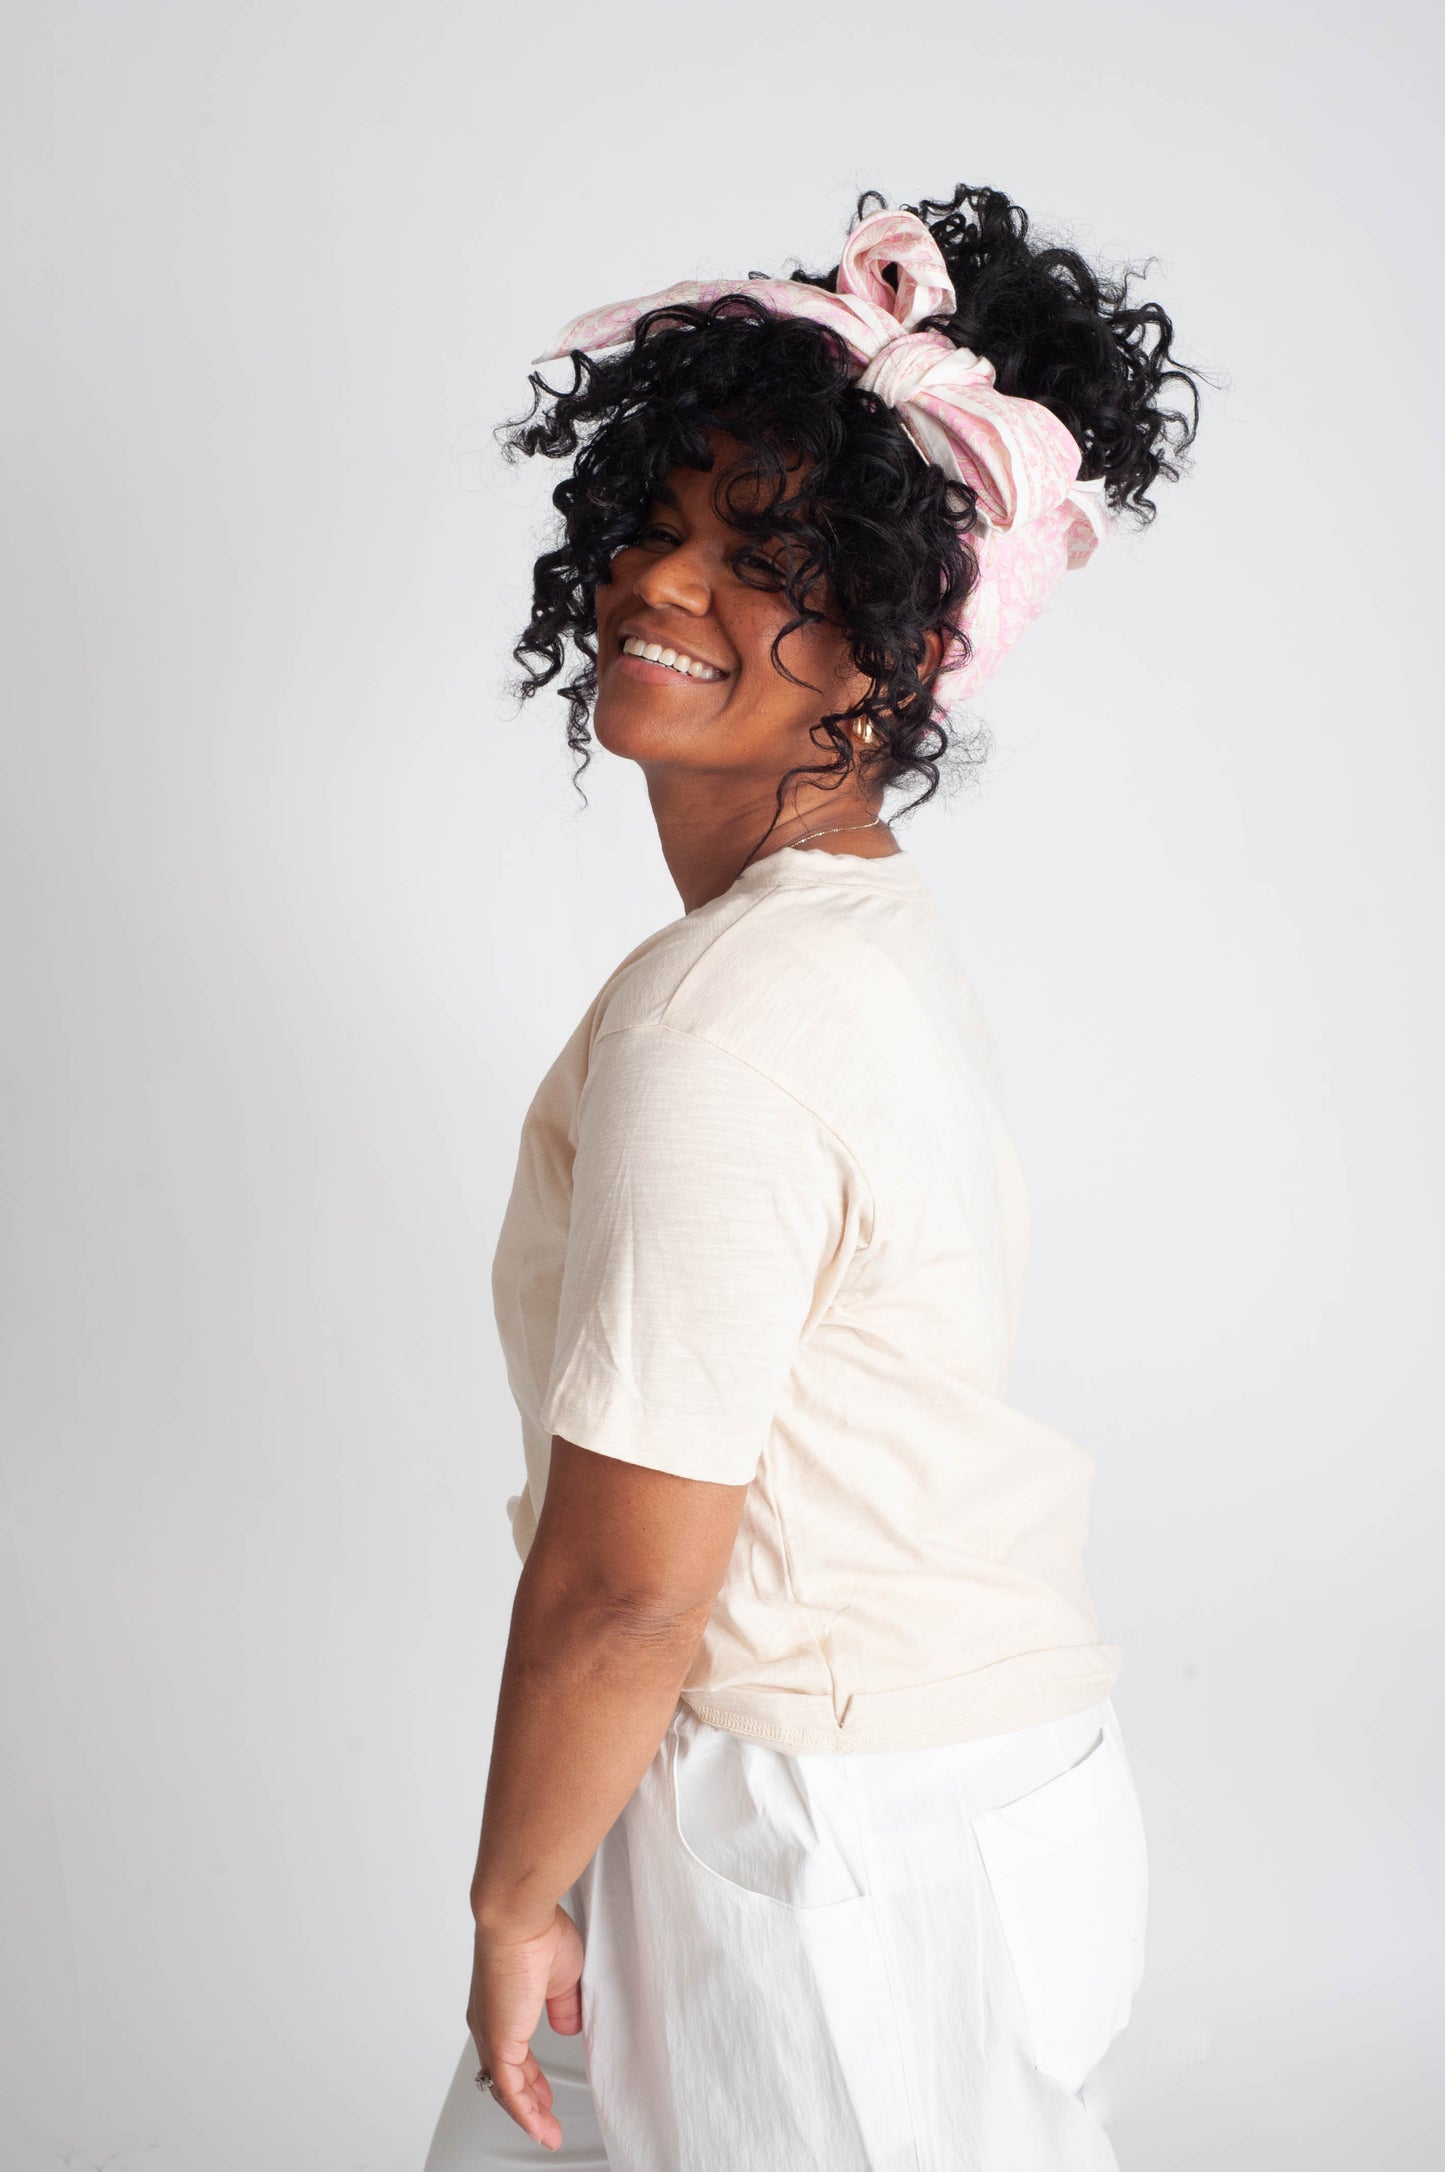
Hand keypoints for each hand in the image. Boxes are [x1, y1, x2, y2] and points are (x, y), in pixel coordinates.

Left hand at [467, 1903, 584, 2152]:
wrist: (520, 1918)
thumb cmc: (539, 1931)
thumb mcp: (563, 1976)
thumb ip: (564, 2005)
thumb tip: (567, 2025)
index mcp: (504, 2003)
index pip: (514, 2052)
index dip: (531, 2077)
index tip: (544, 2092)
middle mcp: (492, 2021)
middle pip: (507, 2075)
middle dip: (529, 2100)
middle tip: (546, 2118)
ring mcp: (493, 2033)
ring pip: (506, 2087)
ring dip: (529, 2113)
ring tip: (547, 2132)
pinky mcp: (499, 2042)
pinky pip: (510, 2090)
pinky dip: (525, 2113)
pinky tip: (540, 2128)